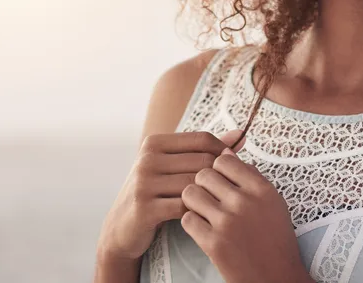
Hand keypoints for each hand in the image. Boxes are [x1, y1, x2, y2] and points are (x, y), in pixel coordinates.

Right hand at [97, 130, 242, 261]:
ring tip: (218, 204)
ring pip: (195, 184)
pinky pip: (184, 207)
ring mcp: (144, 183)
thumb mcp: (173, 167)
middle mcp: (147, 159)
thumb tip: (240, 134)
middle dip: (219, 176)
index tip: (231, 168)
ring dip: (210, 195)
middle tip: (230, 190)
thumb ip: (205, 150)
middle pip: (202, 161)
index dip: (223, 152)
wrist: (122, 227)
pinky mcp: (145, 208)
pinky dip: (198, 211)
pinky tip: (202, 216)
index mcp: (154, 143)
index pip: (202, 139)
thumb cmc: (155, 193)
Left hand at [180, 131, 310, 282]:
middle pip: (204, 174)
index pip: (224, 160)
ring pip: (190, 193)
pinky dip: (191, 224)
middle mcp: (245, 202)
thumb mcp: (272, 203)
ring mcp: (228, 222)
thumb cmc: (275, 240)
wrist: (277, 279)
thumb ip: (250, 176)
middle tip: (209, 199)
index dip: (217, 170)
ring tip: (203, 212)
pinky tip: (202, 230)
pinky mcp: (214, 243)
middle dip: (202, 185)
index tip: (220, 183)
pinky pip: (187, 219)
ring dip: (193, 202)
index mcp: (262, 189)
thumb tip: (225, 152)